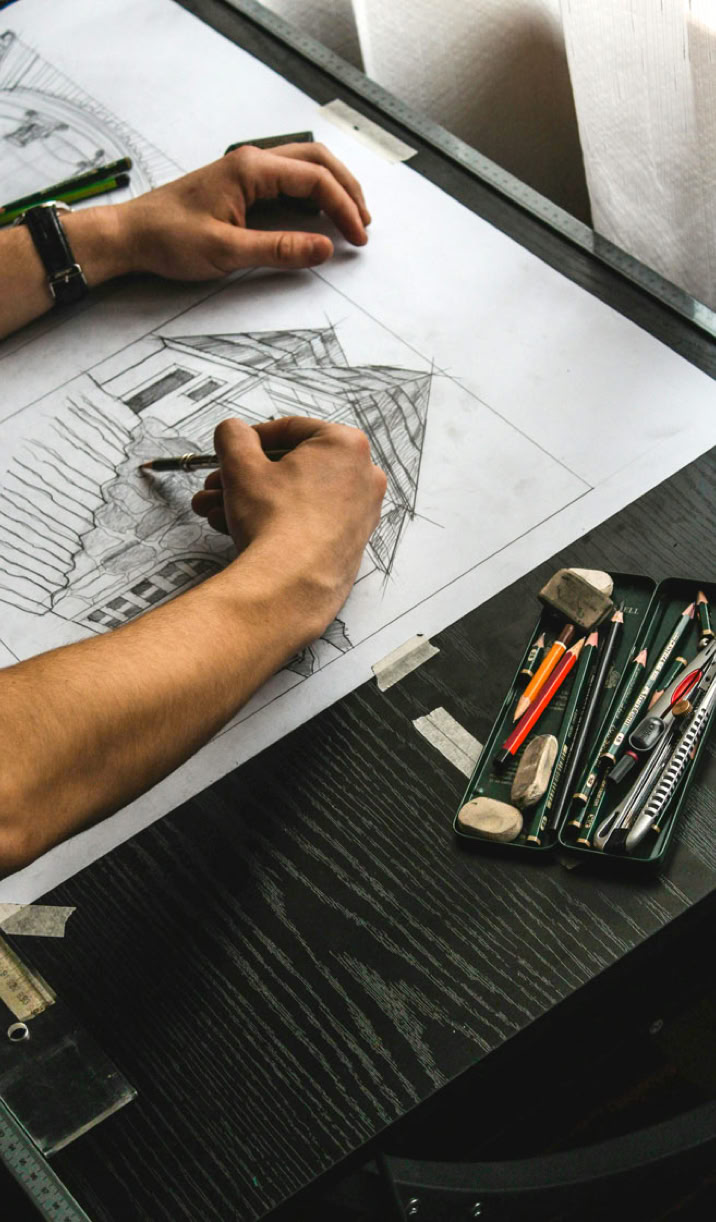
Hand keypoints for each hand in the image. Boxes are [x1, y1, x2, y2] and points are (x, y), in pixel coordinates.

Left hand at [115, 143, 369, 278]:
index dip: (343, 209)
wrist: (131, 235)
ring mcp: (246, 171)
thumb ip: (279, 249)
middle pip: (316, 161)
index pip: (315, 180)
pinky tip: (319, 216)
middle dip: (347, 189)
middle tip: (364, 222)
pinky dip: (312, 194)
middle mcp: (251, 162)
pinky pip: (288, 181)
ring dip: (332, 188)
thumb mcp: (227, 251)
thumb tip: (324, 248)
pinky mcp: (240, 185)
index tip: (358, 237)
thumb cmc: (169, 238)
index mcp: (251, 169)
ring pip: (304, 166)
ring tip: (350, 218)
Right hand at [191, 417, 386, 635]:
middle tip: (218, 482)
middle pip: (292, 466)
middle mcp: (362, 476)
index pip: (292, 429)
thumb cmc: (275, 522)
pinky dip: (275, 519)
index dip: (252, 438)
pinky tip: (235, 526)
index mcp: (345, 445)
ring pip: (295, 495)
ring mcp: (360, 513)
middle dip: (246, 476)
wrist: (290, 586)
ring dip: (250, 498)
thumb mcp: (241, 466)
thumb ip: (233, 437)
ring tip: (214, 509)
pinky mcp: (349, 542)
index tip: (233, 448)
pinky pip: (307, 520)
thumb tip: (233, 431)